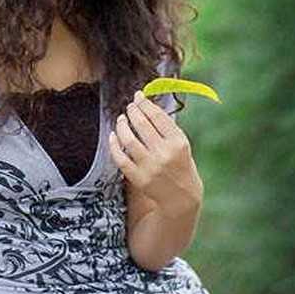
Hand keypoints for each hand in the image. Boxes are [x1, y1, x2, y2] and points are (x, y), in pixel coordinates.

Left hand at [109, 89, 202, 214]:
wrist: (182, 197)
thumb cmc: (180, 165)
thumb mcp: (181, 145)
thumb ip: (166, 127)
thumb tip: (145, 104)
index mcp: (178, 143)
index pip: (157, 116)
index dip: (145, 103)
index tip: (138, 96)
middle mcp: (164, 154)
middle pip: (142, 125)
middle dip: (132, 111)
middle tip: (129, 106)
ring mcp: (150, 167)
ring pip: (128, 139)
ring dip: (122, 125)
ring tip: (121, 119)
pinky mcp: (138, 178)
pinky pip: (120, 158)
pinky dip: (114, 144)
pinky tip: (113, 136)